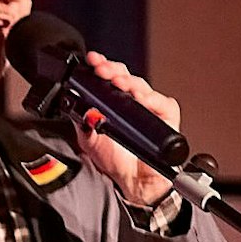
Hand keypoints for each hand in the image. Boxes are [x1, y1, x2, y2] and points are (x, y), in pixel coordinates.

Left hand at [72, 51, 179, 207]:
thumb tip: (75, 105)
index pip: (109, 77)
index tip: (92, 60)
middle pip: (125, 77)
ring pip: (142, 87)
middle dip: (113, 70)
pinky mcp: (166, 118)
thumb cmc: (114, 159)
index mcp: (115, 102)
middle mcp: (133, 101)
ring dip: (129, 82)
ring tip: (118, 82)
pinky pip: (162, 104)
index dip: (102, 66)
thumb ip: (81, 119)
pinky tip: (140, 98)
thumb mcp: (88, 137)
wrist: (131, 180)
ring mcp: (150, 108)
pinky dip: (151, 99)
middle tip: (102, 69)